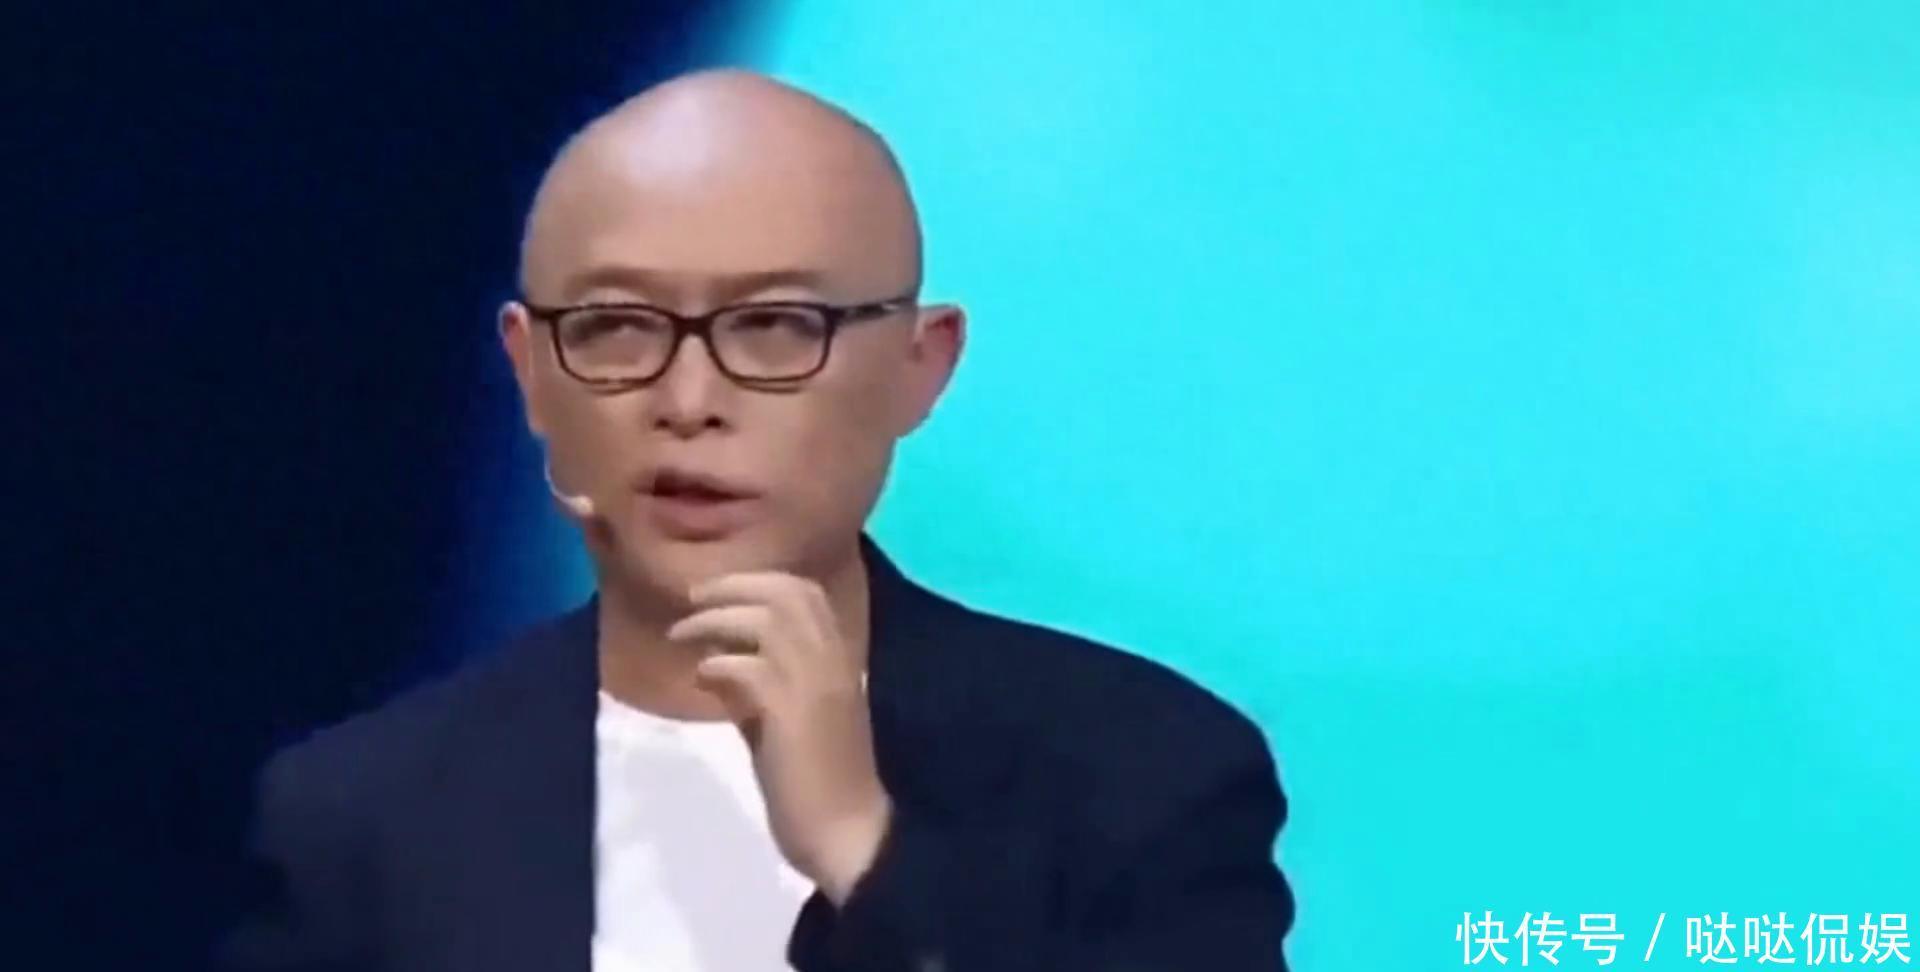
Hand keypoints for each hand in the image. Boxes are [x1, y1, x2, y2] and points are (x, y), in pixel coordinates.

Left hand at [667, 571, 890, 903]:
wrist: (845, 832)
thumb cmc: (817, 782)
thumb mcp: (783, 723)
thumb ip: (757, 690)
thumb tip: (715, 663)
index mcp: (837, 659)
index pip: (806, 593)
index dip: (760, 582)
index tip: (719, 592)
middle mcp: (831, 661)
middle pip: (785, 593)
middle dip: (733, 587)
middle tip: (692, 598)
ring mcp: (814, 684)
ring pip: (766, 620)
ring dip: (716, 620)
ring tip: (681, 635)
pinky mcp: (791, 714)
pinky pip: (749, 669)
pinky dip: (718, 666)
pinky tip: (701, 680)